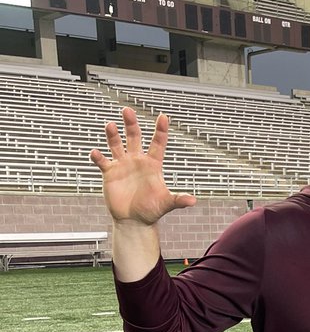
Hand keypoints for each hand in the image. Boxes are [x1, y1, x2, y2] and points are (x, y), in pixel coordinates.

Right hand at [89, 107, 195, 225]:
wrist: (134, 220)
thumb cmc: (151, 210)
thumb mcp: (166, 203)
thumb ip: (178, 200)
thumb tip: (192, 200)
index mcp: (153, 164)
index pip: (158, 143)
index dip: (161, 130)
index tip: (163, 116)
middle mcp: (137, 160)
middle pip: (134, 136)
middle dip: (131, 123)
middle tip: (127, 111)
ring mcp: (123, 165)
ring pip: (116, 144)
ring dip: (112, 135)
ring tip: (110, 126)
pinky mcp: (110, 173)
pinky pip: (102, 161)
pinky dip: (98, 156)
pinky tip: (96, 153)